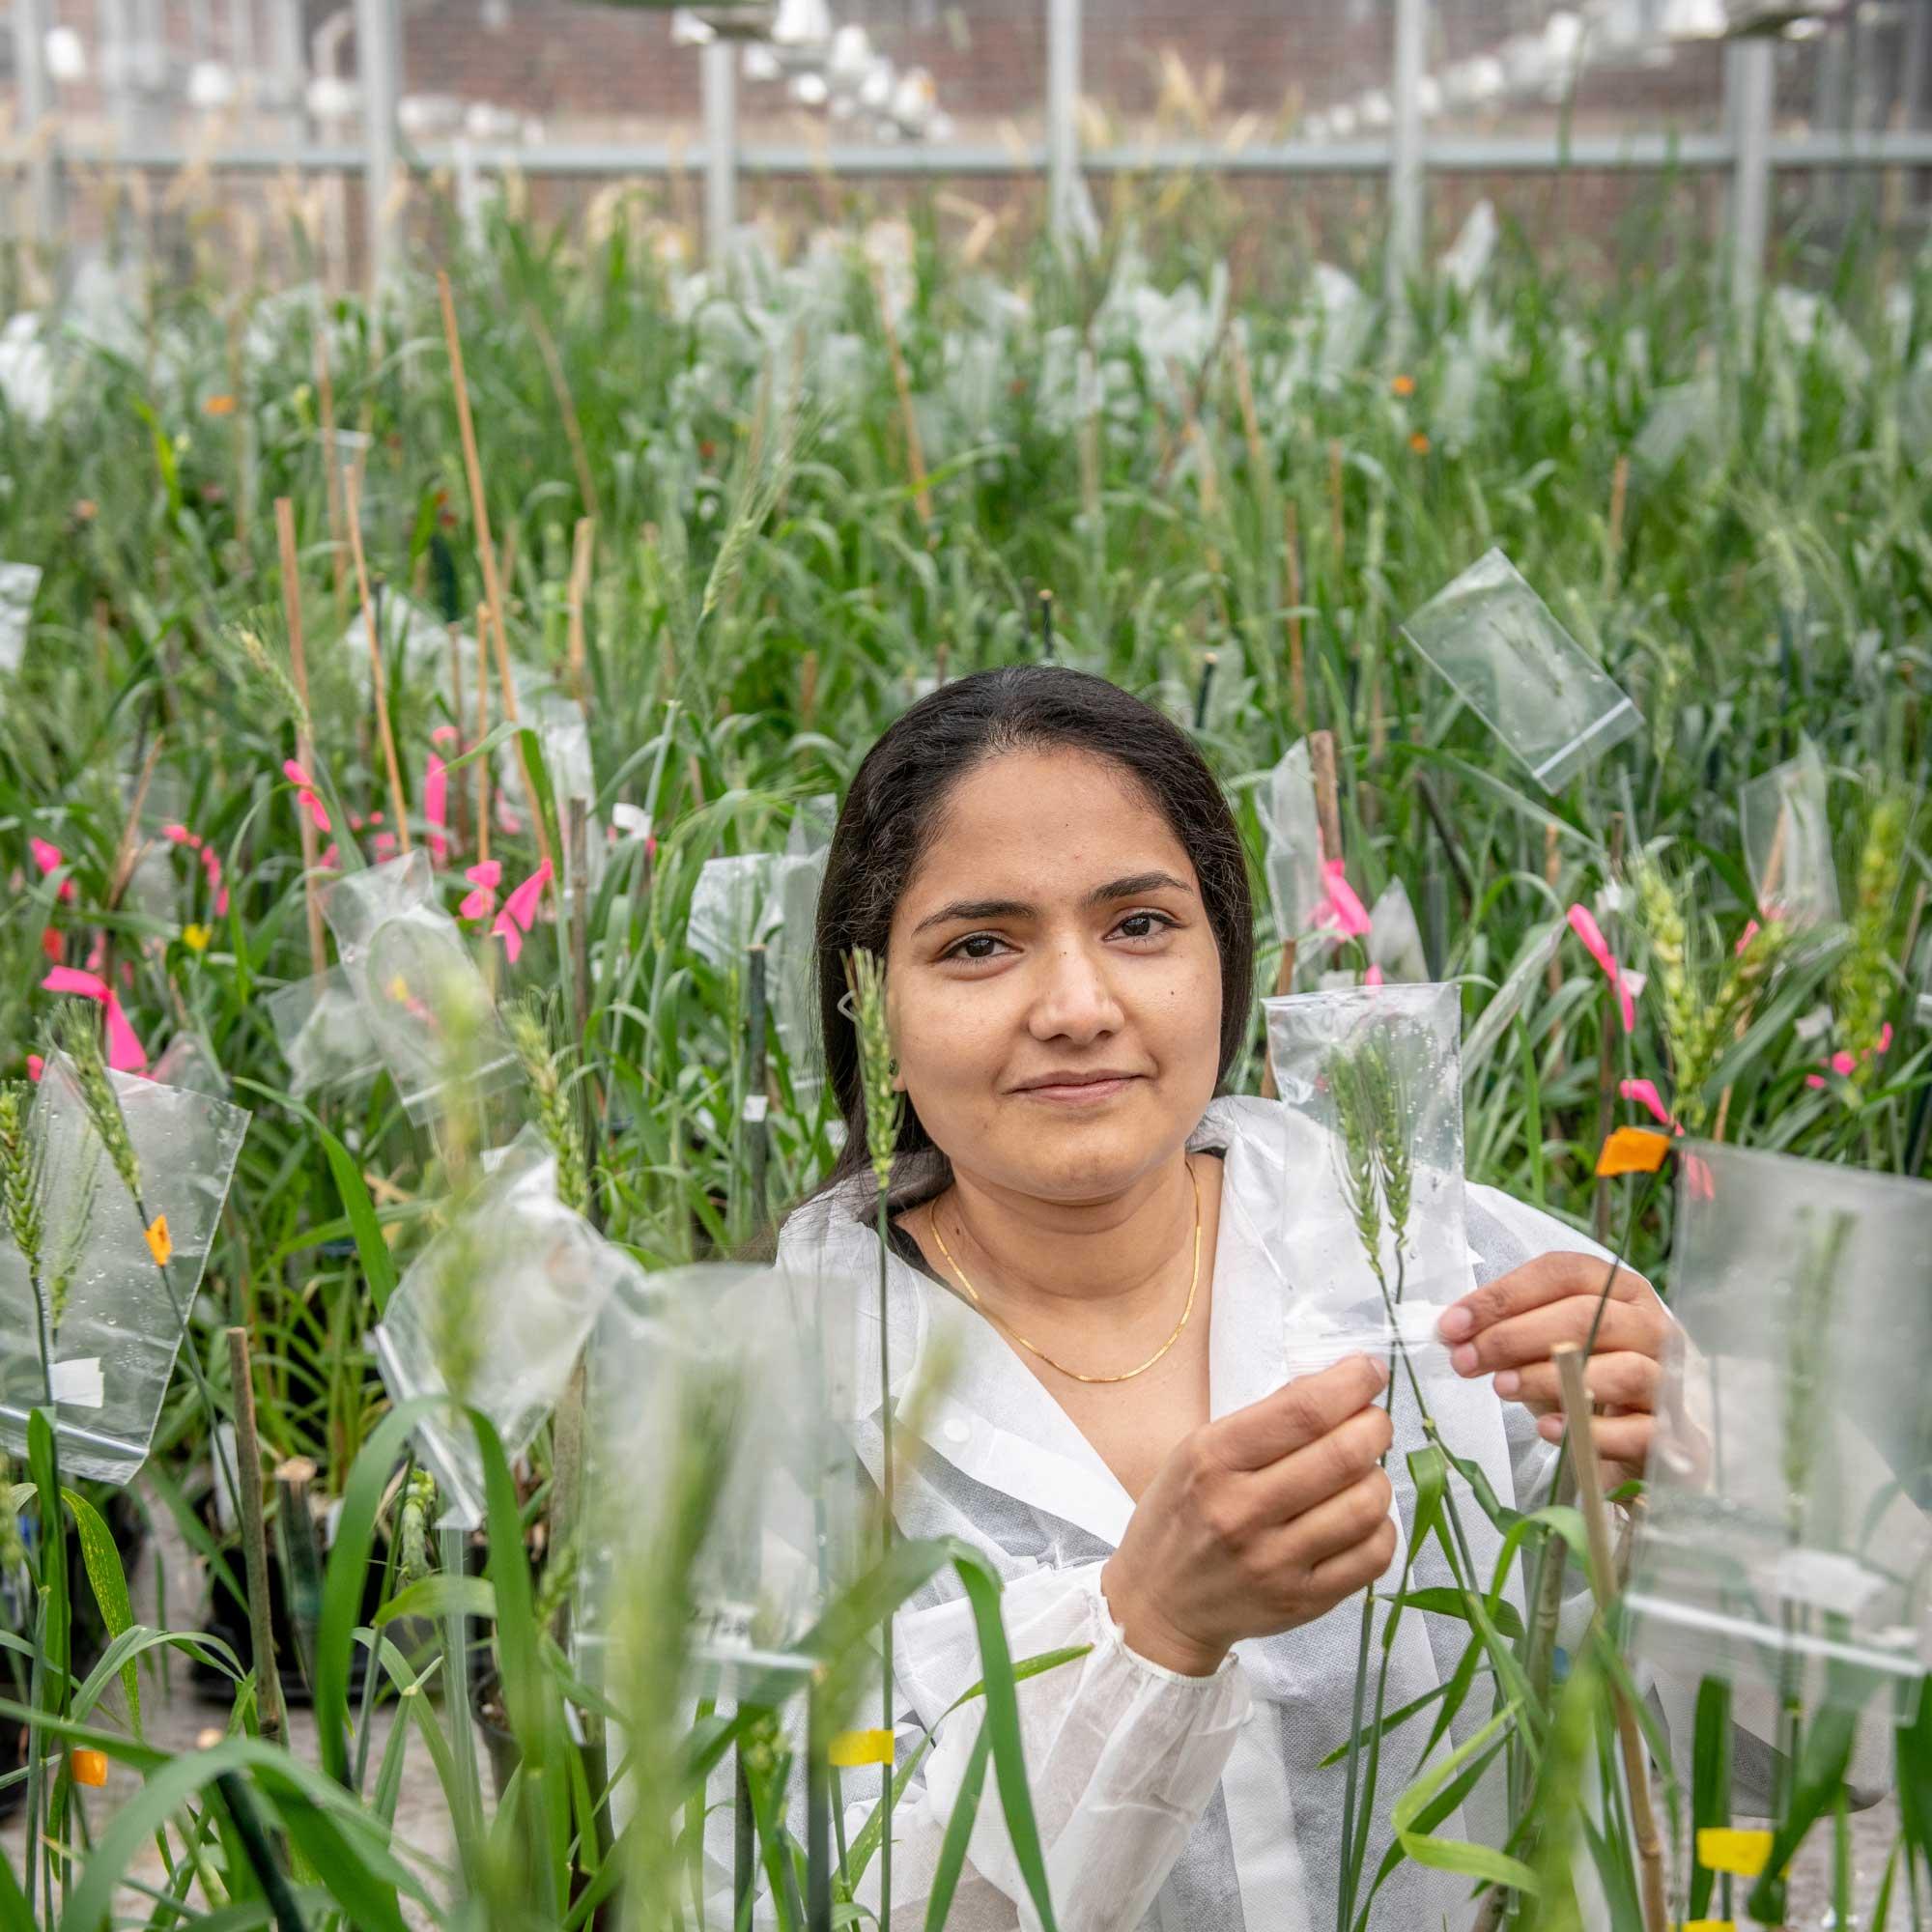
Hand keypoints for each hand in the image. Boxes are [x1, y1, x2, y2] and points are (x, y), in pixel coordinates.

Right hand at [1099, 1354, 1399, 1676]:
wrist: (1158, 1602)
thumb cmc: (1182, 1513)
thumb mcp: (1198, 1450)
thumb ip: (1266, 1420)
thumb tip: (1339, 1384)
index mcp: (1213, 1459)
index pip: (1302, 1411)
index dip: (1351, 1383)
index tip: (1370, 1370)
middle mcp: (1241, 1511)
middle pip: (1344, 1455)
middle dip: (1375, 1425)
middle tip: (1373, 1421)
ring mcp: (1274, 1562)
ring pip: (1367, 1505)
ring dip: (1378, 1477)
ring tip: (1362, 1473)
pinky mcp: (1302, 1601)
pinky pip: (1373, 1557)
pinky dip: (1381, 1527)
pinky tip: (1360, 1517)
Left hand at [1437, 1252, 1669, 1488]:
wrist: (1643, 1442)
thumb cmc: (1589, 1381)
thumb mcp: (1546, 1348)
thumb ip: (1509, 1332)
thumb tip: (1455, 1333)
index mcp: (1621, 1290)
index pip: (1562, 1273)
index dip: (1504, 1295)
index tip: (1453, 1324)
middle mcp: (1654, 1327)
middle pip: (1588, 1316)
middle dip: (1515, 1335)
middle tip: (1465, 1359)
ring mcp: (1670, 1382)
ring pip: (1621, 1369)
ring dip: (1551, 1377)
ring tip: (1501, 1388)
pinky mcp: (1675, 1436)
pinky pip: (1639, 1431)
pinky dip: (1590, 1430)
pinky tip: (1548, 1428)